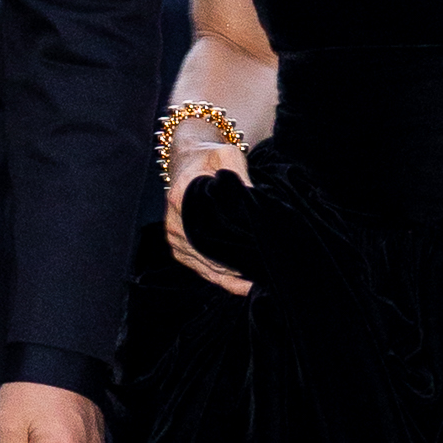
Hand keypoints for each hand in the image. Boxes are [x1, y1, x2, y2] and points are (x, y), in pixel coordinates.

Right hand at [165, 140, 253, 297]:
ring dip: (233, 276)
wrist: (187, 159)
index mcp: (182, 197)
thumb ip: (240, 178)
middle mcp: (174, 222)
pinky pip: (201, 270)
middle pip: (211, 253)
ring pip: (207, 266)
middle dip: (239, 265)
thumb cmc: (209, 157)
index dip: (237, 246)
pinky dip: (223, 279)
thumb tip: (255, 203)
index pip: (213, 230)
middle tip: (268, 271)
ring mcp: (174, 238)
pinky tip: (244, 285)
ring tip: (260, 280)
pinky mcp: (178, 249)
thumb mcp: (227, 156)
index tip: (261, 253)